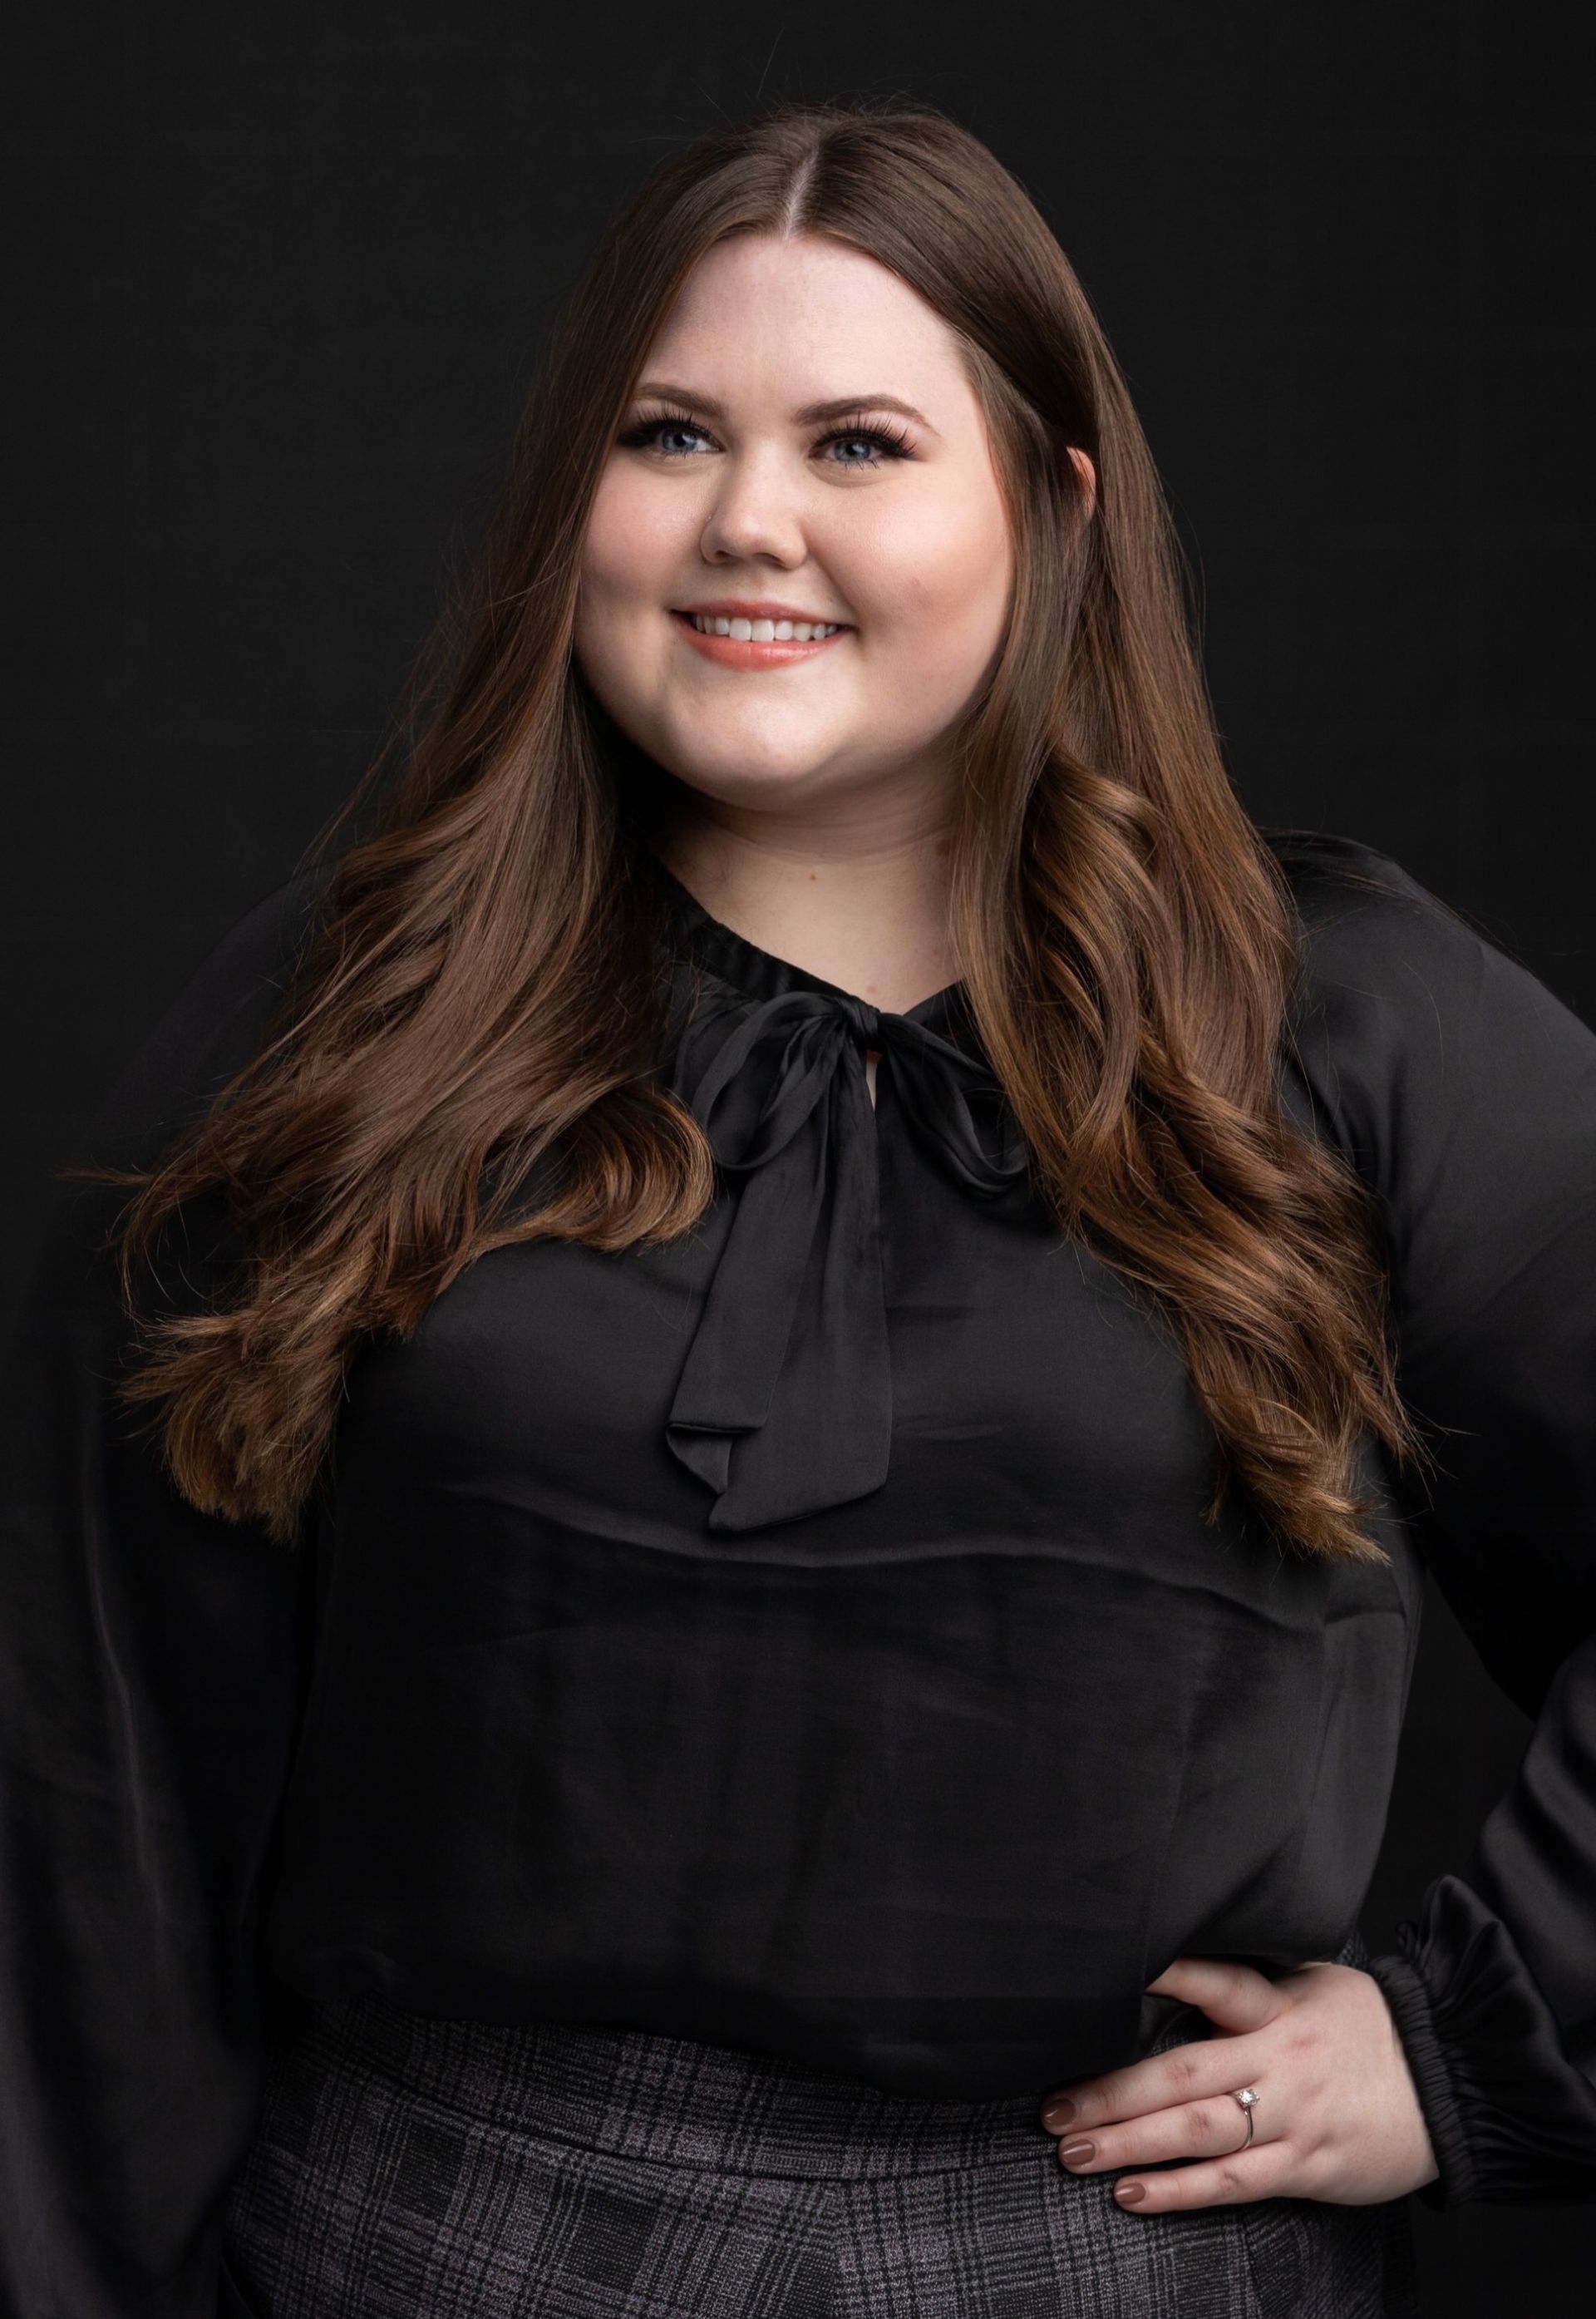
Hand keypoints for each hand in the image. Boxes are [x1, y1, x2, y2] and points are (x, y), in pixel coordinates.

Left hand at [1039, 1956, 1438, 2210]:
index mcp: (1275, 2006)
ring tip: (1073, 2153)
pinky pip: (1232, 2182)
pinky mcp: (1304, 2165)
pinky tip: (1134, 2195)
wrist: (1448, 2082)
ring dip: (1129, 2144)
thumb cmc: (1366, 2027)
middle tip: (1052, 2109)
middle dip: (1109, 2093)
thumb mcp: (1311, 1983)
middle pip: (1180, 2073)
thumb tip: (1175, 1967)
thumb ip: (1250, 1984)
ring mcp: (1290, 2116)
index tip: (1105, 1975)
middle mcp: (1276, 2058)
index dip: (1162, 1974)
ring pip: (1197, 2133)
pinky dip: (1179, 2191)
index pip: (1212, 1981)